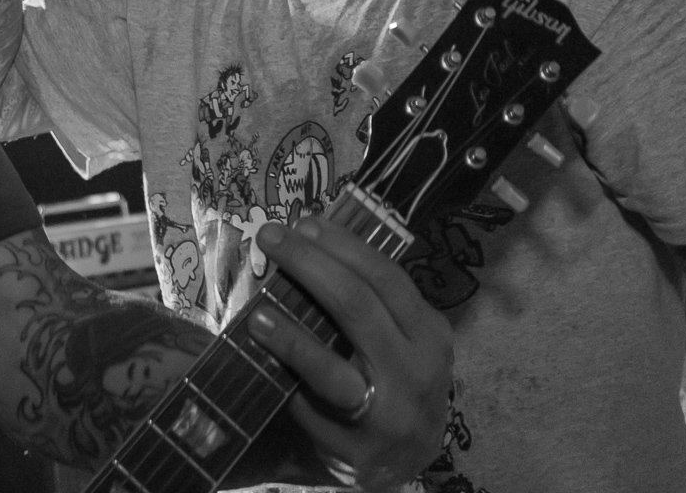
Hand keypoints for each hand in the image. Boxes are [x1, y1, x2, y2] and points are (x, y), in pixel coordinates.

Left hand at [250, 218, 452, 490]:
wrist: (402, 462)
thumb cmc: (394, 382)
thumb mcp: (402, 341)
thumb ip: (370, 302)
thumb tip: (311, 242)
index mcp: (428, 332)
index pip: (386, 277)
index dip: (342, 246)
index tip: (304, 223)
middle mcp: (415, 370)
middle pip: (357, 306)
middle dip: (308, 265)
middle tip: (269, 238)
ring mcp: (388, 414)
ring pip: (333, 369)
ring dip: (291, 337)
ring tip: (257, 311)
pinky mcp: (355, 448)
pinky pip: (313, 408)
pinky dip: (287, 383)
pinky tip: (262, 358)